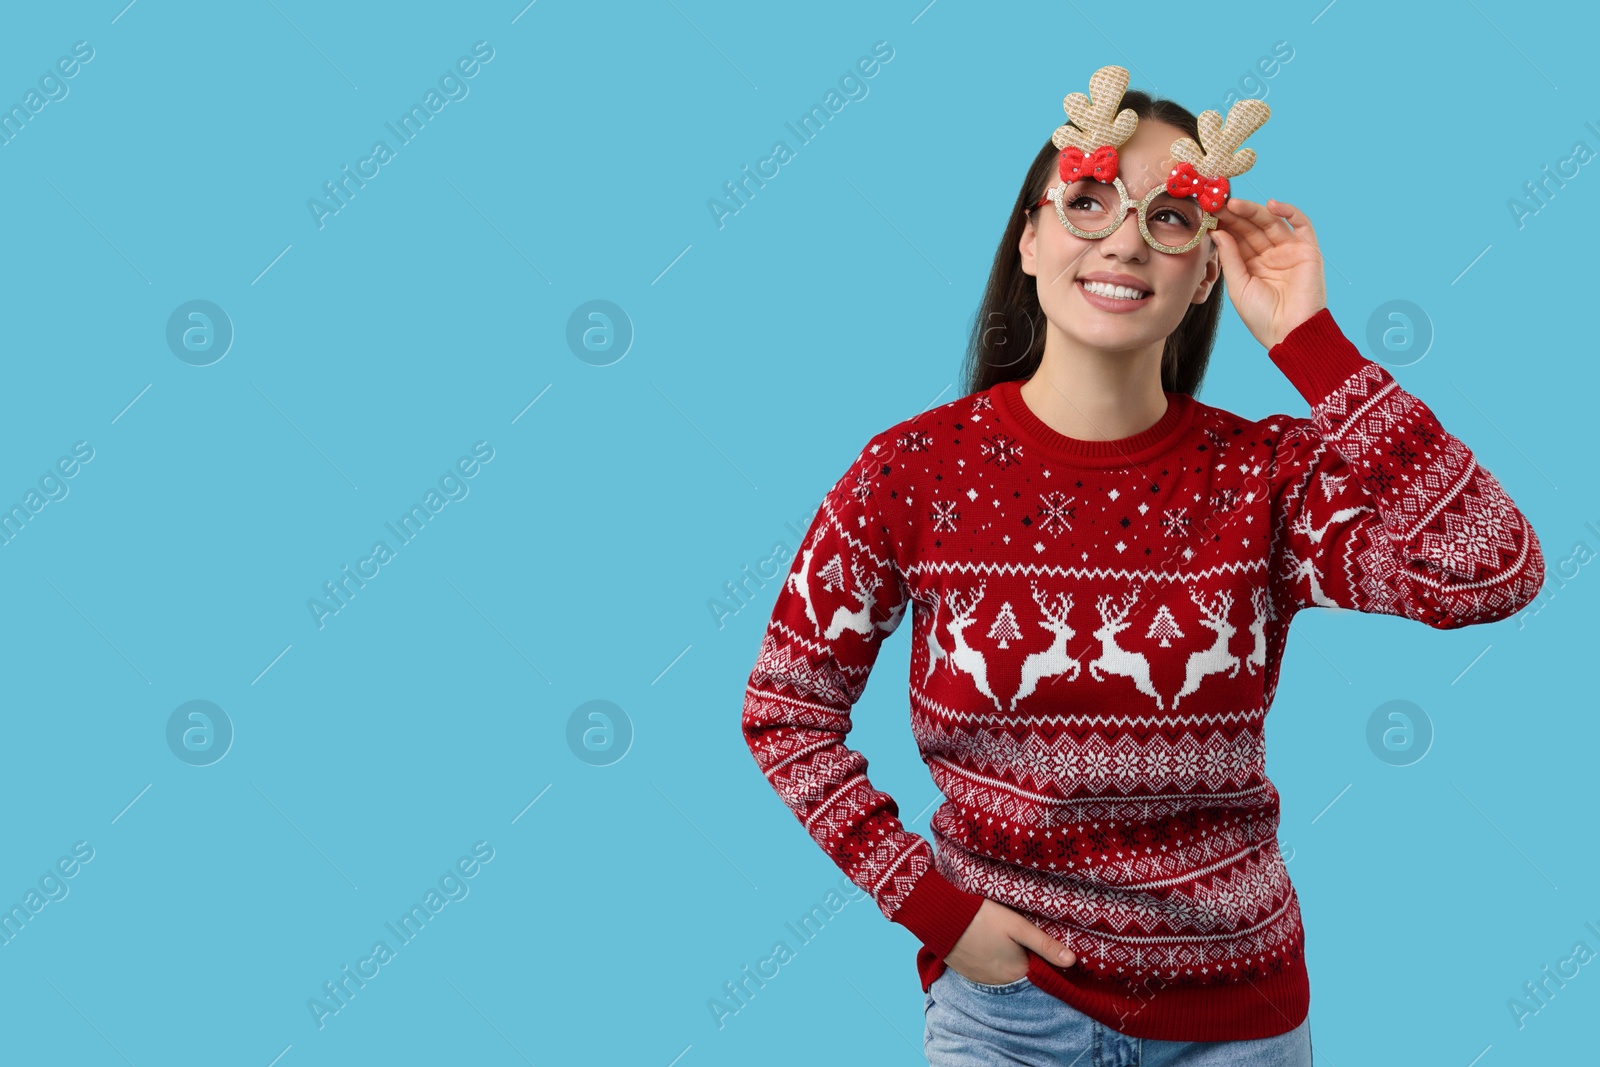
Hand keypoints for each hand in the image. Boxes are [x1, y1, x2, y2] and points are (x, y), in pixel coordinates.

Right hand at [943, 898, 1074, 985]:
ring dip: (1006, 961)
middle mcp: (1000, 983)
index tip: (1041, 944)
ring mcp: (981, 980)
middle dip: (1024, 959)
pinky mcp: (966, 973)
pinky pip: (986, 972)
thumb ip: (1045, 944)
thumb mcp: (1018, 926)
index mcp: (1017, 972)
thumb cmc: (982, 918)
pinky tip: (988, 944)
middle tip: (1020, 938)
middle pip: (1021, 973)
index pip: (1040, 972)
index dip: (1043, 959)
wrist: (941, 917)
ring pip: (1003, 973)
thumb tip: (1073, 961)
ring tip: (1003, 940)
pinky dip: (990, 962)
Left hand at [1209, 197, 1327, 349]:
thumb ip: (1230, 257)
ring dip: (1253, 210)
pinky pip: (1302, 224)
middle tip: (1215, 202)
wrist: (1289, 334)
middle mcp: (1270, 255)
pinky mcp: (1308, 250)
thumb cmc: (1262, 317)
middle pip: (1251, 227)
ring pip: (1271, 222)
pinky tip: (1270, 205)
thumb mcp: (1238, 286)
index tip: (1206, 212)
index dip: (1223, 224)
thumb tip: (1217, 231)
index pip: (1236, 237)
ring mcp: (1289, 251)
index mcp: (1251, 264)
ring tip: (1232, 203)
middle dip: (1233, 214)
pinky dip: (1289, 211)